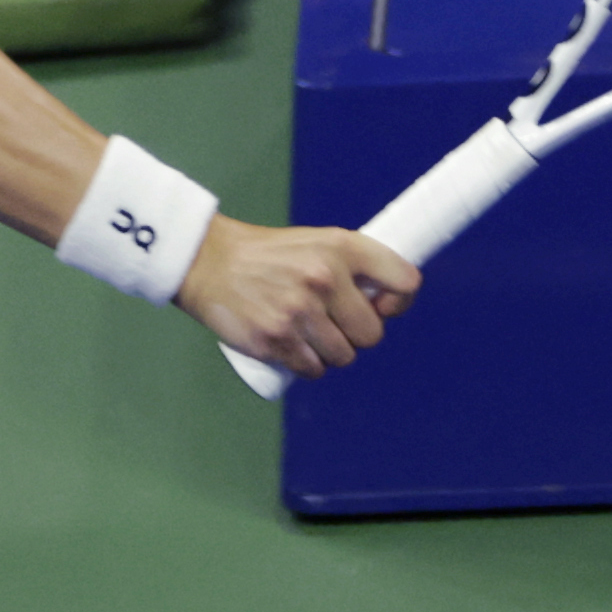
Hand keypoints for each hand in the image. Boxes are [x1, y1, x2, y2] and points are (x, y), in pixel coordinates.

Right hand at [176, 218, 418, 377]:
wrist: (208, 261)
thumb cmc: (269, 255)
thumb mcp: (317, 242)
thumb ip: (353, 265)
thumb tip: (385, 305)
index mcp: (342, 247)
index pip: (404, 281)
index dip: (400, 301)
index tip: (383, 306)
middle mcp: (324, 277)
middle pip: (372, 334)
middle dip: (357, 334)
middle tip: (334, 323)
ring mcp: (299, 311)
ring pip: (343, 357)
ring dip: (332, 353)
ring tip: (310, 334)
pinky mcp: (275, 339)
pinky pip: (313, 370)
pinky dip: (308, 365)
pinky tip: (295, 348)